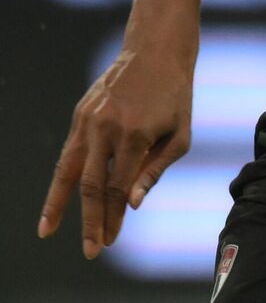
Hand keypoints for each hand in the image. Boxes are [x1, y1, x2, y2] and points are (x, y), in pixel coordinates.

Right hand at [39, 46, 193, 258]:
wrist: (156, 52)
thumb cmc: (176, 96)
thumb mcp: (181, 133)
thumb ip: (156, 170)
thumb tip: (132, 204)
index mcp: (137, 136)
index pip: (119, 188)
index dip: (114, 217)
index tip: (111, 242)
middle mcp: (108, 129)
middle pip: (91, 185)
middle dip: (89, 221)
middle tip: (91, 251)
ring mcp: (89, 121)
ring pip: (67, 170)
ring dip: (58, 204)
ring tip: (48, 231)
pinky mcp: (81, 114)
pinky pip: (69, 152)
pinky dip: (60, 178)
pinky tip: (56, 198)